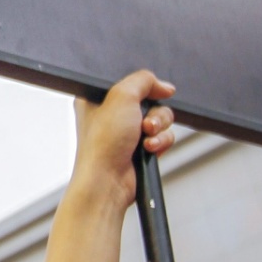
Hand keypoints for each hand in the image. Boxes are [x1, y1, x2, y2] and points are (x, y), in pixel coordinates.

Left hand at [72, 71, 176, 211]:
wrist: (107, 181)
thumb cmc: (102, 144)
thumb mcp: (121, 96)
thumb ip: (143, 80)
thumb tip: (163, 85)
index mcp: (98, 99)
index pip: (130, 82)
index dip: (144, 87)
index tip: (152, 93)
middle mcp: (112, 115)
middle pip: (150, 101)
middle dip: (155, 113)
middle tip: (144, 124)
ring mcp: (127, 133)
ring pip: (160, 119)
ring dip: (158, 128)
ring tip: (146, 139)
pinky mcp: (139, 149)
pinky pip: (162, 137)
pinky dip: (160, 142)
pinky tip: (149, 149)